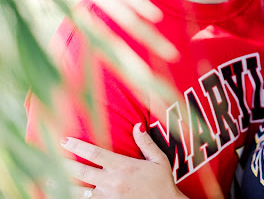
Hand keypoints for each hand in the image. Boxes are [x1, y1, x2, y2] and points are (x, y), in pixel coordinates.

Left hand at [60, 123, 185, 198]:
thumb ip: (146, 143)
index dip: (78, 146)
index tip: (64, 140)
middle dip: (63, 163)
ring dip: (62, 184)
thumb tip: (137, 125)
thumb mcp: (159, 159)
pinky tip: (63, 195)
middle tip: (49, 155)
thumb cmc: (162, 182)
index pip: (95, 154)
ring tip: (47, 179)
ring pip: (79, 191)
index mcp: (123, 167)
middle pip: (82, 172)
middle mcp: (112, 182)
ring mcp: (108, 197)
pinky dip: (74, 198)